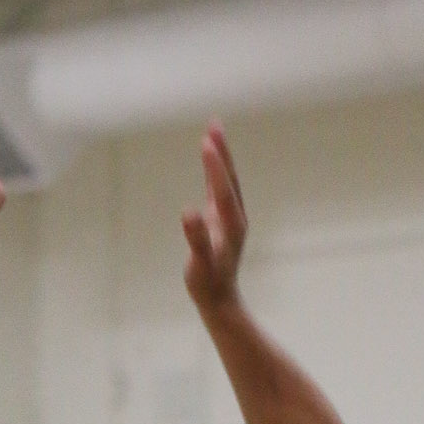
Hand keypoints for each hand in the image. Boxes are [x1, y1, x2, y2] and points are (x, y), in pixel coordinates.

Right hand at [182, 125, 247, 318]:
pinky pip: (219, 188)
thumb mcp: (199, 265)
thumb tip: (188, 212)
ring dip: (220, 156)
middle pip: (229, 179)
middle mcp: (235, 217)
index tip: (207, 143)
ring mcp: (230, 217)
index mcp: (231, 226)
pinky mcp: (222, 220)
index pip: (223, 190)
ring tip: (212, 130)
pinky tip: (210, 157)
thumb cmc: (207, 285)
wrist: (220, 299)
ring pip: (226, 180)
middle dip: (221, 152)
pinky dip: (215, 171)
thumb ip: (197, 240)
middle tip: (214, 124)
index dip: (215, 167)